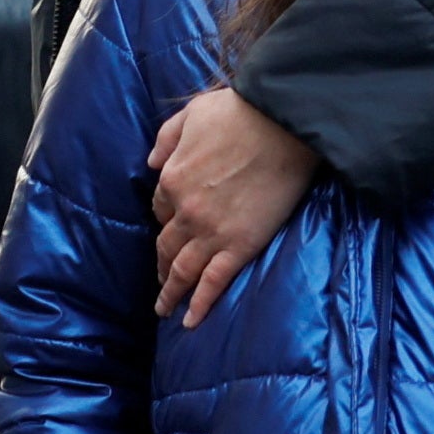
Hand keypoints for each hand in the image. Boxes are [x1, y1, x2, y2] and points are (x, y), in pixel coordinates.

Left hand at [149, 86, 317, 327]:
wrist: (282, 123)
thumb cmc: (240, 112)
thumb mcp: (191, 113)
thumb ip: (166, 138)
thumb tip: (151, 163)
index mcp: (172, 179)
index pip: (161, 208)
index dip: (166, 218)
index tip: (173, 226)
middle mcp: (185, 211)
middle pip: (166, 245)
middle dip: (162, 264)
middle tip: (160, 282)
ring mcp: (211, 232)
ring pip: (183, 270)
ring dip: (171, 291)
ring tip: (165, 309)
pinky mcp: (241, 245)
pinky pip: (213, 282)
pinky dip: (200, 304)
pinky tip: (190, 321)